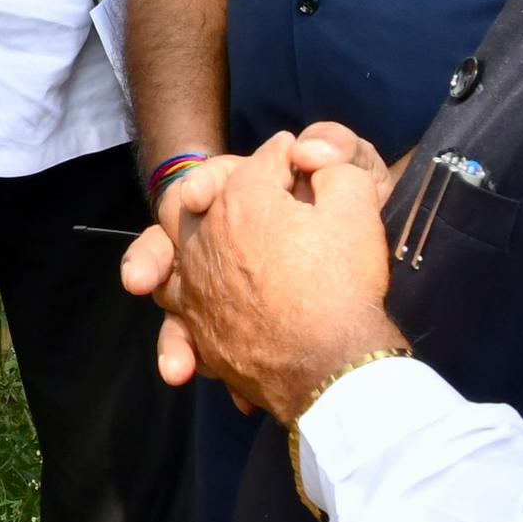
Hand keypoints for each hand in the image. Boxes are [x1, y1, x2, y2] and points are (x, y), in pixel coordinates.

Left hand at [151, 128, 407, 419]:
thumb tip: (307, 154)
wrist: (336, 367)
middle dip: (205, 187)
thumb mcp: (355, 206)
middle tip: (229, 192)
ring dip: (173, 254)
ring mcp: (195, 290)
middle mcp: (203, 241)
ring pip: (167, 259)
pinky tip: (211, 317)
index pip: (259, 164)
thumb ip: (333, 165)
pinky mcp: (201, 334)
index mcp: (240, 200)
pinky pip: (183, 317)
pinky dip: (190, 316)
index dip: (283, 158)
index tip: (299, 161)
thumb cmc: (344, 282)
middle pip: (185, 201)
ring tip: (198, 256)